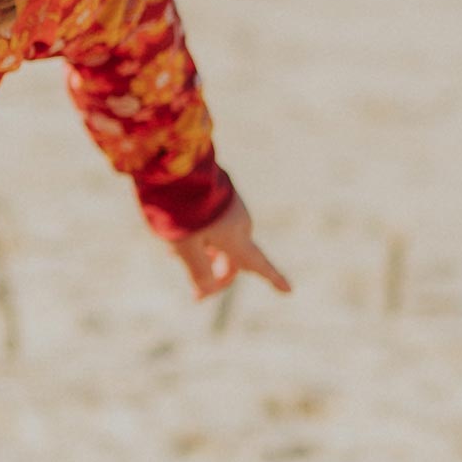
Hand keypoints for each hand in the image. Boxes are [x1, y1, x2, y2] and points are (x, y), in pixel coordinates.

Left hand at [167, 193, 291, 300]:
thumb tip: (206, 288)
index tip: (288, 291)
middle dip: (217, 278)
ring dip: (204, 255)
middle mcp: (239, 223)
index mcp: (236, 238)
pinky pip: (213, 225)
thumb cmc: (181, 210)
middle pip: (234, 260)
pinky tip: (175, 234)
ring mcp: (231, 208)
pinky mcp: (219, 196)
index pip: (258, 264)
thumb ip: (197, 270)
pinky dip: (200, 237)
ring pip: (221, 242)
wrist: (176, 164)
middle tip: (196, 296)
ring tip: (173, 253)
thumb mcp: (184, 246)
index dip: (273, 279)